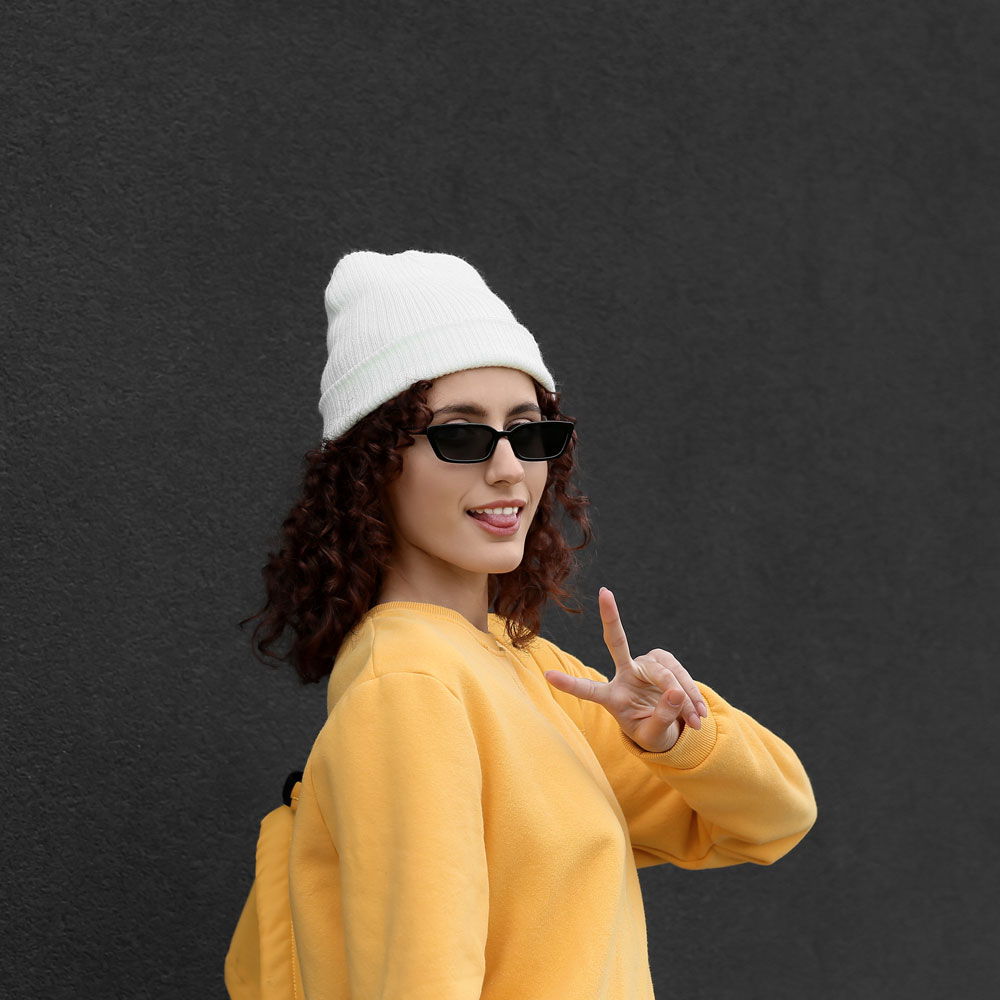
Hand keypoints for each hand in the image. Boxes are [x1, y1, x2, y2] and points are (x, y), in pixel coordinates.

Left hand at [544, 587, 707, 752]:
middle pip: (617, 643)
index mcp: (611, 698)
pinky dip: (692, 693)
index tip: (546, 675)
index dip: (569, 684)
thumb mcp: (654, 736)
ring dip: (683, 695)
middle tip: (604, 593)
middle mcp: (624, 674)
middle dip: (610, 616)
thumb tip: (676, 692)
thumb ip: (662, 718)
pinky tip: (699, 711)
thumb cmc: (652, 731)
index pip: (587, 689)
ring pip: (663, 671)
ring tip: (696, 721)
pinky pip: (679, 673)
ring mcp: (643, 664)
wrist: (672, 725)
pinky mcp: (663, 659)